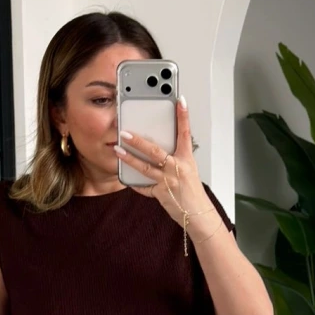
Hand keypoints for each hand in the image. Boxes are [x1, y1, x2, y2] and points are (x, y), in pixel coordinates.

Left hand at [113, 97, 216, 229]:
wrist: (197, 214)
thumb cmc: (192, 192)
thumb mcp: (188, 170)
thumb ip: (175, 158)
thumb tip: (161, 148)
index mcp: (186, 159)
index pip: (185, 133)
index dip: (183, 116)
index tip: (180, 101)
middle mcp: (177, 168)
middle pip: (155, 151)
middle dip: (138, 141)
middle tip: (125, 133)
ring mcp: (168, 181)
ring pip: (145, 168)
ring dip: (129, 158)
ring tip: (118, 150)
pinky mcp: (161, 193)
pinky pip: (144, 187)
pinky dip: (134, 183)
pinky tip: (124, 177)